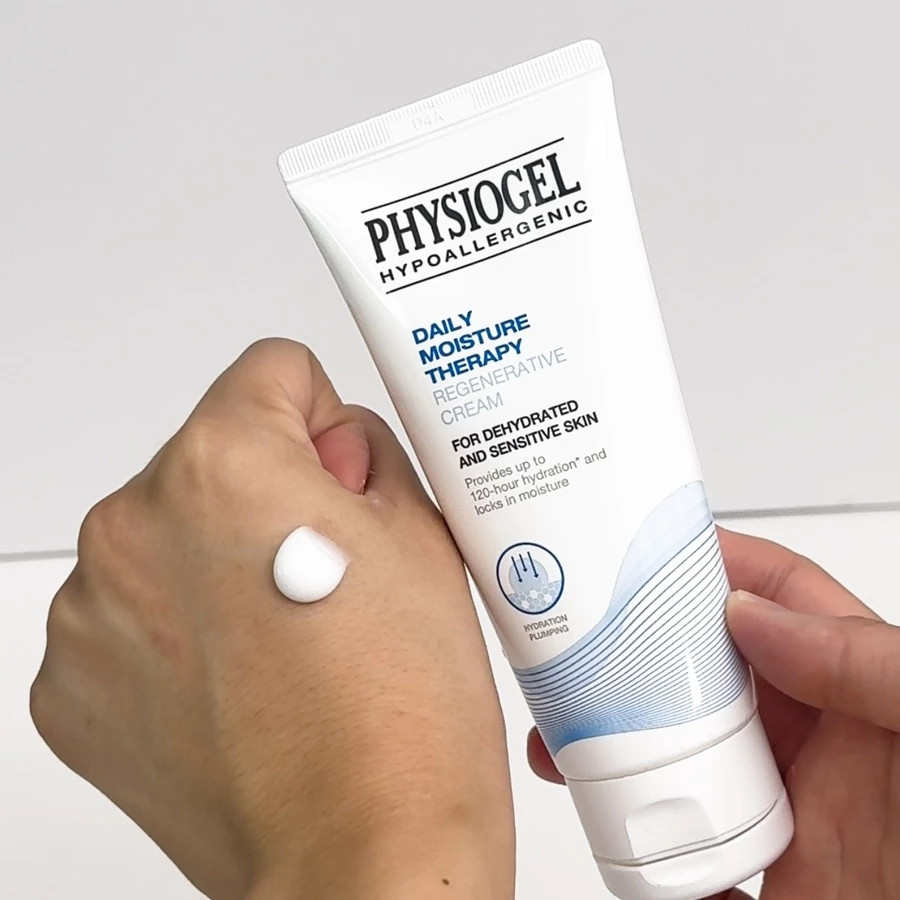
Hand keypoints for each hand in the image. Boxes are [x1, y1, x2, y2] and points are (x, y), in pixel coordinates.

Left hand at [31, 340, 514, 899]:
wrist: (362, 850)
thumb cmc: (404, 715)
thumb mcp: (421, 534)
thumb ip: (367, 453)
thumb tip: (330, 442)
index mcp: (223, 466)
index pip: (271, 370)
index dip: (321, 420)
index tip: (335, 478)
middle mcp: (133, 525)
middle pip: (211, 452)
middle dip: (267, 493)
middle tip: (324, 580)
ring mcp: (90, 611)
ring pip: (165, 532)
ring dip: (216, 563)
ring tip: (284, 641)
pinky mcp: (70, 683)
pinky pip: (130, 611)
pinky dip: (177, 631)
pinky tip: (238, 682)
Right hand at [526, 528, 899, 898]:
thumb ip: (866, 662)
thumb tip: (755, 619)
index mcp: (858, 688)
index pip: (774, 599)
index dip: (711, 565)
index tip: (643, 551)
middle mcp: (815, 744)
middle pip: (705, 677)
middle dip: (637, 656)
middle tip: (574, 651)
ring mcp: (788, 813)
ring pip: (682, 758)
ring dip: (621, 749)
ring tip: (569, 748)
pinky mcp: (773, 884)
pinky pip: (689, 858)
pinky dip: (646, 850)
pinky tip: (614, 833)